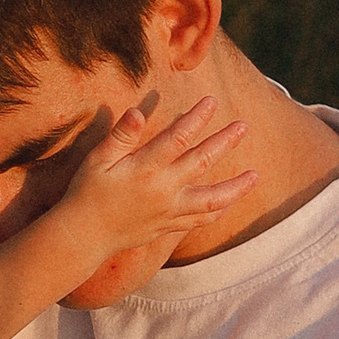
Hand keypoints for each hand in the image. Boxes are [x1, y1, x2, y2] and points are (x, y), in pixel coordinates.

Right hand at [60, 91, 251, 251]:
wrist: (82, 236)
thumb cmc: (86, 193)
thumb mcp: (97, 160)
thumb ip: (120, 137)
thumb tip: (137, 112)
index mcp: (145, 169)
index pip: (178, 138)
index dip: (196, 118)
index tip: (212, 101)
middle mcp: (162, 190)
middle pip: (202, 162)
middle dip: (224, 142)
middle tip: (243, 126)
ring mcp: (168, 211)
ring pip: (211, 199)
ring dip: (236, 186)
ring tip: (256, 175)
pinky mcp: (167, 226)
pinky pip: (199, 220)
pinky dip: (217, 211)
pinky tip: (230, 203)